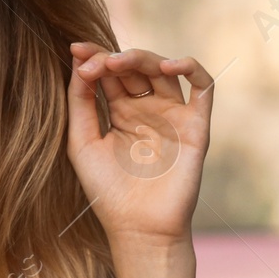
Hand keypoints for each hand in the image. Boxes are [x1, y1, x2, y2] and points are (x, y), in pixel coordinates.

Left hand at [65, 42, 214, 249]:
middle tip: (96, 62)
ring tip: (118, 61)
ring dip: (142, 58)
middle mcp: (147, 108)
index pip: (109, 72)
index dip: (94, 57)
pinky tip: (170, 65)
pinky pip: (203, 87)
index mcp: (119, 110)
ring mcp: (172, 115)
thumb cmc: (107, 189)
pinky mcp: (196, 126)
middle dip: (113, 57)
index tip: (74, 50)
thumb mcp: (82, 141)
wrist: (138, 227)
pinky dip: (191, 68)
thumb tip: (78, 59)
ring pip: (163, 70)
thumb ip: (80, 102)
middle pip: (134, 67)